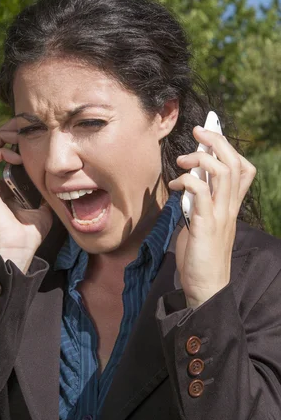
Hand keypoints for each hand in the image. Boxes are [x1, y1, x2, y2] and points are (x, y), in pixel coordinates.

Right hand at [0, 119, 52, 272]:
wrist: (17, 248)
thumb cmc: (29, 233)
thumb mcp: (43, 206)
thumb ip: (45, 192)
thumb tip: (59, 181)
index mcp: (3, 186)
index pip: (5, 154)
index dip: (15, 141)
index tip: (32, 132)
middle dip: (7, 131)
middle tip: (23, 124)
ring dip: (2, 136)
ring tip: (18, 135)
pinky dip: (1, 151)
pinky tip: (16, 156)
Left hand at [168, 126, 255, 307]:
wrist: (205, 288)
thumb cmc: (200, 256)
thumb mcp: (202, 222)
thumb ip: (199, 202)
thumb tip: (188, 182)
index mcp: (230, 206)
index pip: (244, 170)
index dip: (230, 149)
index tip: (211, 136)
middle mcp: (230, 207)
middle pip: (234, 163)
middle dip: (217, 141)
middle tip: (199, 131)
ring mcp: (220, 215)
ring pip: (223, 172)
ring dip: (201, 158)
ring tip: (182, 159)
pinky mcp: (205, 225)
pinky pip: (201, 193)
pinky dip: (188, 181)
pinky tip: (175, 185)